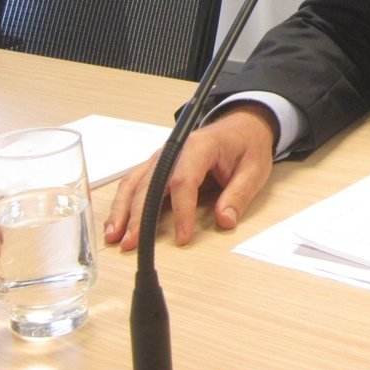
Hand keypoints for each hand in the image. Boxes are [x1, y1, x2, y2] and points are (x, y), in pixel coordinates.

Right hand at [103, 104, 276, 250]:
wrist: (242, 126)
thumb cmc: (247, 145)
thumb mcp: (255, 169)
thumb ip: (239, 195)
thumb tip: (225, 221)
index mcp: (200, 145)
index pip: (184, 179)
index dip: (182, 210)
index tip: (183, 237)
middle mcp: (175, 149)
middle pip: (151, 182)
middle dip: (140, 215)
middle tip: (133, 243)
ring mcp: (163, 156)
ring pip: (136, 182)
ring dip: (123, 210)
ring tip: (114, 237)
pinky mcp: (158, 165)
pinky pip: (136, 183)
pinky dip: (124, 204)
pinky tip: (116, 224)